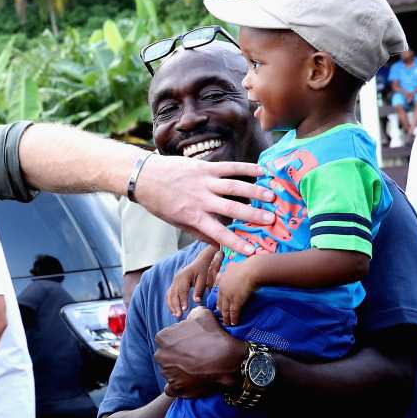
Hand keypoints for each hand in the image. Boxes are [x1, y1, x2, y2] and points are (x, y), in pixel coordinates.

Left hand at [135, 156, 273, 256]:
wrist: (144, 177)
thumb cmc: (159, 202)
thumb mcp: (176, 222)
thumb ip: (198, 232)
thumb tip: (218, 243)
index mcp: (193, 216)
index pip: (218, 232)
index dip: (235, 242)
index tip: (252, 250)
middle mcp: (201, 199)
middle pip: (231, 208)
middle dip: (252, 215)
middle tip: (271, 220)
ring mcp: (204, 181)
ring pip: (234, 186)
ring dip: (254, 191)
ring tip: (272, 196)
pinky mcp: (205, 166)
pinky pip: (229, 167)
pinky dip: (246, 168)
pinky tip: (262, 171)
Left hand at [154, 307, 244, 397]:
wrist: (230, 361)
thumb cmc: (215, 337)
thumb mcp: (203, 315)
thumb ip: (191, 314)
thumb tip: (188, 319)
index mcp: (163, 338)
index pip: (166, 338)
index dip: (179, 340)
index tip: (191, 343)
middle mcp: (161, 356)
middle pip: (166, 355)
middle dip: (177, 355)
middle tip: (194, 356)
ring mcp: (167, 374)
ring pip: (169, 371)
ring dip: (179, 370)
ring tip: (196, 368)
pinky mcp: (176, 389)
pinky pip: (171, 388)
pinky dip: (178, 386)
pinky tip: (189, 381)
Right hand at [166, 247, 222, 316]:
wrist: (199, 262)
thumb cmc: (202, 270)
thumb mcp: (203, 279)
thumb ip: (199, 290)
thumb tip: (197, 301)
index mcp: (184, 276)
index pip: (182, 290)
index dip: (183, 300)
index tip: (185, 309)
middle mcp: (177, 278)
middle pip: (174, 294)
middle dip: (175, 305)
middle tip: (179, 315)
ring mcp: (174, 281)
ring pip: (170, 295)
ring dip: (172, 306)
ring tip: (176, 315)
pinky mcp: (174, 284)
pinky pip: (170, 294)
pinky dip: (170, 303)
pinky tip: (174, 310)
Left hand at [215, 258, 258, 326]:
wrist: (252, 270)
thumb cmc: (246, 266)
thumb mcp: (234, 265)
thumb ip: (231, 267)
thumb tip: (231, 265)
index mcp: (222, 282)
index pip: (219, 294)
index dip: (220, 301)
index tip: (219, 306)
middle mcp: (223, 290)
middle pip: (221, 303)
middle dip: (221, 310)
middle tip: (222, 316)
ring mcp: (229, 296)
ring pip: (226, 309)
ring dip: (226, 317)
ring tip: (227, 323)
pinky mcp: (236, 302)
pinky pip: (233, 312)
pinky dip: (233, 319)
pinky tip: (234, 323)